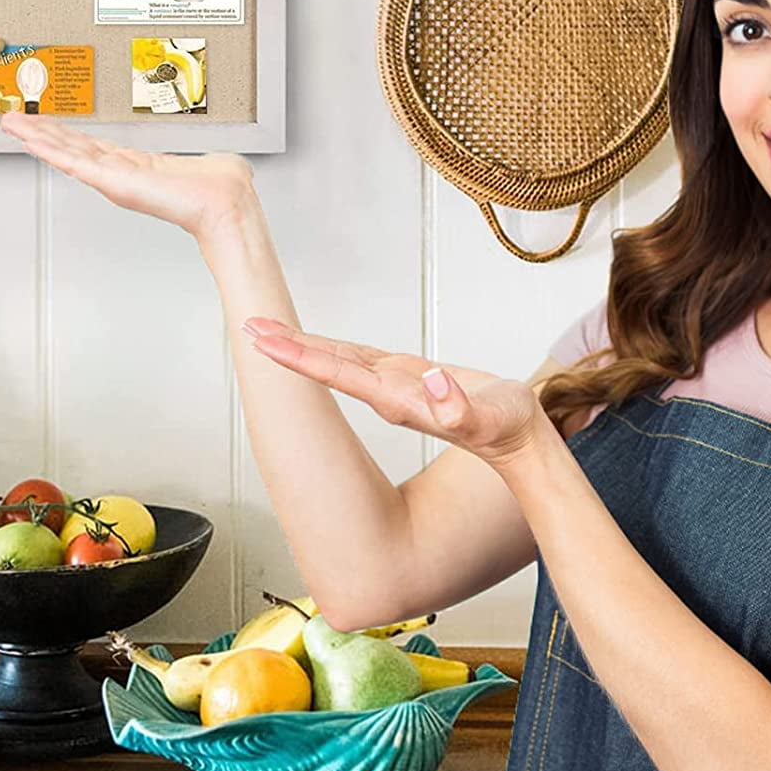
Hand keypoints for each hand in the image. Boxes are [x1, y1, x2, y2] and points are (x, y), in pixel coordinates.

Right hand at [0, 114, 256, 239]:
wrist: (225, 205)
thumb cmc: (222, 189)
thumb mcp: (208, 165)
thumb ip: (207, 163)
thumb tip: (224, 165)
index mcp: (140, 166)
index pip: (94, 148)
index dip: (69, 136)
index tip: (49, 126)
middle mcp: (123, 173)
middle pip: (72, 148)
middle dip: (42, 133)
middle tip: (15, 121)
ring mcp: (115, 178)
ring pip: (67, 152)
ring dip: (37, 137)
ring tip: (12, 125)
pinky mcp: (113, 181)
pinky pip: (74, 162)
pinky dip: (51, 150)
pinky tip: (31, 140)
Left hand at [242, 316, 545, 470]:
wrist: (522, 444)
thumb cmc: (509, 430)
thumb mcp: (492, 419)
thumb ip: (462, 409)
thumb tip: (436, 383)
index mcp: (398, 398)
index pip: (338, 372)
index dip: (300, 356)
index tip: (266, 342)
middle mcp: (387, 393)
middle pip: (327, 365)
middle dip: (286, 346)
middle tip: (248, 326)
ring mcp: (394, 387)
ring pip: (339, 361)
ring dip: (302, 347)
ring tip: (268, 330)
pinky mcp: (407, 379)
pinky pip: (360, 360)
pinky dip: (333, 349)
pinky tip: (317, 345)